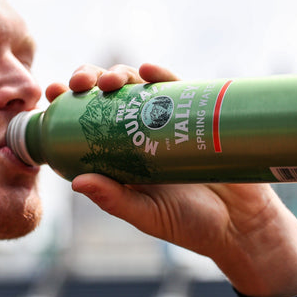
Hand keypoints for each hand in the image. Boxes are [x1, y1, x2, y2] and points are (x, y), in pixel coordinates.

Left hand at [46, 63, 296, 296]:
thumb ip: (115, 200)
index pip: (87, 122)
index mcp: (121, 155)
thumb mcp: (148, 216)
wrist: (244, 226)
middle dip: (90, 80)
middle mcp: (142, 132)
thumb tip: (77, 182)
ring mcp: (170, 120)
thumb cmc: (191, 225)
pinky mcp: (201, 114)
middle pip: (109, 95)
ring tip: (110, 81)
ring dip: (119, 74)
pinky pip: (179, 88)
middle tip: (81, 84)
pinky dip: (162, 75)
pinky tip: (148, 71)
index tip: (52, 94)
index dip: (68, 105)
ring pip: (138, 86)